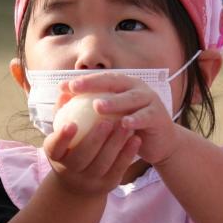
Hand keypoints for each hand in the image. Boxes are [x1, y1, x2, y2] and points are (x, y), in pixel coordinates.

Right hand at [43, 78, 141, 197]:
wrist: (81, 183)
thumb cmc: (70, 148)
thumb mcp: (62, 134)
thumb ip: (63, 113)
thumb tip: (66, 90)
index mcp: (56, 158)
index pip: (55, 148)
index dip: (62, 138)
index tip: (71, 123)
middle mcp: (71, 173)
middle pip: (82, 157)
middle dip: (95, 139)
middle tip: (106, 121)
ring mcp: (91, 181)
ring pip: (103, 163)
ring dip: (116, 144)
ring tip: (126, 125)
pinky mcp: (109, 184)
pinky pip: (119, 168)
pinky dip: (128, 153)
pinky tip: (136, 139)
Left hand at [65, 73, 182, 165]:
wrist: (160, 143)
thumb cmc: (130, 130)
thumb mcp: (111, 118)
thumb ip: (92, 109)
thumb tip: (62, 103)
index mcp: (123, 85)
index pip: (100, 79)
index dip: (82, 80)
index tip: (62, 86)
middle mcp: (137, 88)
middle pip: (114, 82)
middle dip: (93, 84)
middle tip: (75, 88)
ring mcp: (150, 100)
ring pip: (130, 98)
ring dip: (114, 102)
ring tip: (97, 106)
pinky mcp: (158, 116)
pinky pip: (145, 116)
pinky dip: (135, 119)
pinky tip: (123, 124)